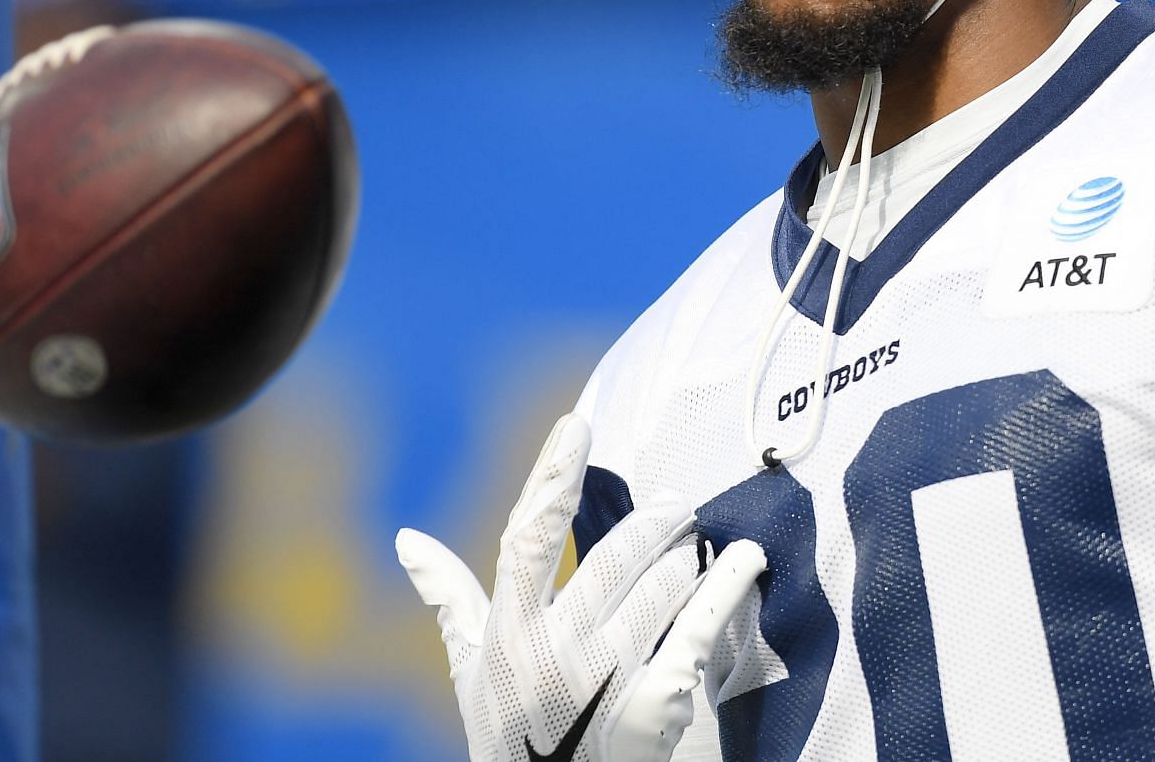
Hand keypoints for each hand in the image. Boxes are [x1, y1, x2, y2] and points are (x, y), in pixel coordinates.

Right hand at [396, 415, 765, 761]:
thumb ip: (450, 600)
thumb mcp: (473, 674)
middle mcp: (553, 655)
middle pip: (611, 557)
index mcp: (507, 638)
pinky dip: (727, 583)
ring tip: (694, 542)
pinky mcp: (655, 705)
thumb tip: (408, 538)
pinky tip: (746, 557)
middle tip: (673, 506)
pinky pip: (699, 626)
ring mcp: (606, 680)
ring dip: (685, 554)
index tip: (576, 424)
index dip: (551, 477)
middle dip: (652, 523)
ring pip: (661, 584)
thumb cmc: (511, 737)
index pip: (524, 540)